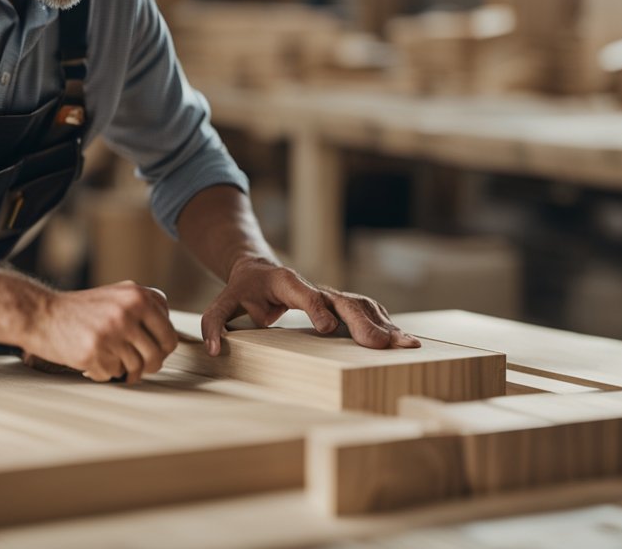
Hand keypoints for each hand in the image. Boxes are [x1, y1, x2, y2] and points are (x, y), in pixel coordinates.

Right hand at [23, 282, 178, 383]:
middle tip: (138, 367)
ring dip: (125, 371)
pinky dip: (104, 372)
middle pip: (157, 355)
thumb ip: (144, 309)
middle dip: (150, 365)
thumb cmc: (80, 309)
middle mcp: (127, 312)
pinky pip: (113, 374)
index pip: (169, 334)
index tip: (153, 352)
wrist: (41, 314)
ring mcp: (112, 333)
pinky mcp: (95, 352)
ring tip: (111, 361)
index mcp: (137, 296)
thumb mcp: (116, 296)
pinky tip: (92, 360)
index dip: (163, 348)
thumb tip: (167, 337)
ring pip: (136, 367)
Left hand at [201, 256, 419, 355]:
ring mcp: (330, 296)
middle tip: (381, 344)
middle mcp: (314, 287)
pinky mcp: (339, 306)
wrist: (258, 271)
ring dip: (384, 326)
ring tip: (406, 345)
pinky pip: (366, 313)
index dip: (316, 308)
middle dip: (364, 322)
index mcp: (285, 281)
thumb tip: (215, 350)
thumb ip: (214, 322)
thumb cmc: (242, 289)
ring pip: (361, 307)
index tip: (327, 328)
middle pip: (344, 301)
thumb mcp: (222, 302)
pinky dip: (385, 326)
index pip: (304, 293)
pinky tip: (403, 342)